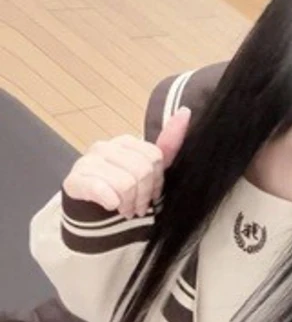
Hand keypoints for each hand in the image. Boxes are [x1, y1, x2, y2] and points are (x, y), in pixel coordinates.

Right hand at [63, 107, 191, 217]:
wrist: (86, 209)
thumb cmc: (120, 189)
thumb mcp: (147, 169)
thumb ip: (167, 145)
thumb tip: (186, 111)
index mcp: (125, 142)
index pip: (154, 157)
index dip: (157, 182)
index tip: (152, 196)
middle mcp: (105, 147)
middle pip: (141, 170)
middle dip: (143, 196)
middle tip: (137, 208)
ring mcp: (88, 161)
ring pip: (125, 183)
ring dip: (128, 203)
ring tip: (125, 210)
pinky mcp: (74, 180)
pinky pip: (100, 188)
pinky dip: (110, 199)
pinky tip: (112, 205)